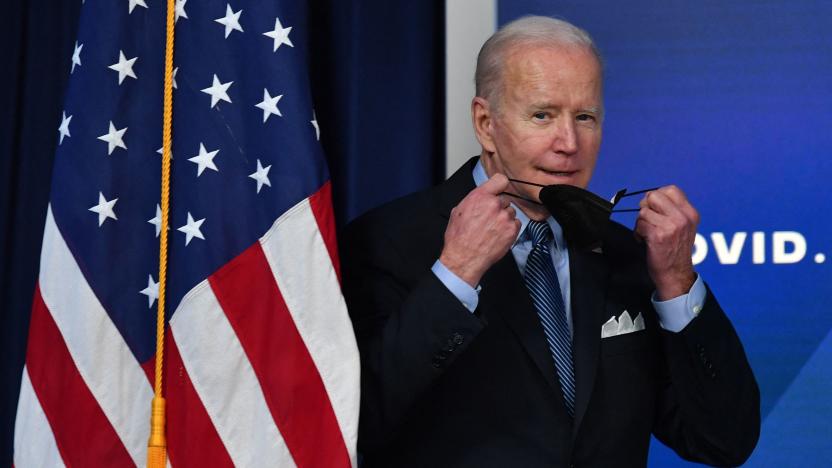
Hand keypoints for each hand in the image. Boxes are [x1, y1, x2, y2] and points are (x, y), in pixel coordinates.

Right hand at [439, 173, 520, 286]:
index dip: (499, 186)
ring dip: (504, 218)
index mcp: (480, 196)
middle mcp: (494, 204)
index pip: (500, 180)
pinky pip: (516, 223)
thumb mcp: (459, 211)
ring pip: (511, 211)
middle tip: (489, 218)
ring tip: (492, 228)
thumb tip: (482, 196)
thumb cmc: (459, 237)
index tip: (499, 191)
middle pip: (505, 199)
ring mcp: (505, 217)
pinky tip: (498, 234)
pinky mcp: (512, 230)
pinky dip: (510, 228)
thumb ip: (474, 200)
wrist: (464, 257)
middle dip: (498, 207)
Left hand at [634, 185, 698, 300]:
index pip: (671, 189)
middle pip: (654, 195)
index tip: (655, 209)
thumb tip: (650, 197)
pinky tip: (644, 240)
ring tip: (648, 233)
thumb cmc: (675, 251)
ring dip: (641, 223)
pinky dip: (637, 233)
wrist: (675, 274)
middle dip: (646, 207)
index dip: (657, 196)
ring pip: (643, 211)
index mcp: (690, 213)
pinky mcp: (659, 235)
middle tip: (648, 220)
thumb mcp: (683, 226)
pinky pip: (639, 224)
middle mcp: (683, 217)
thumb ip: (672, 210)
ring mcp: (672, 226)